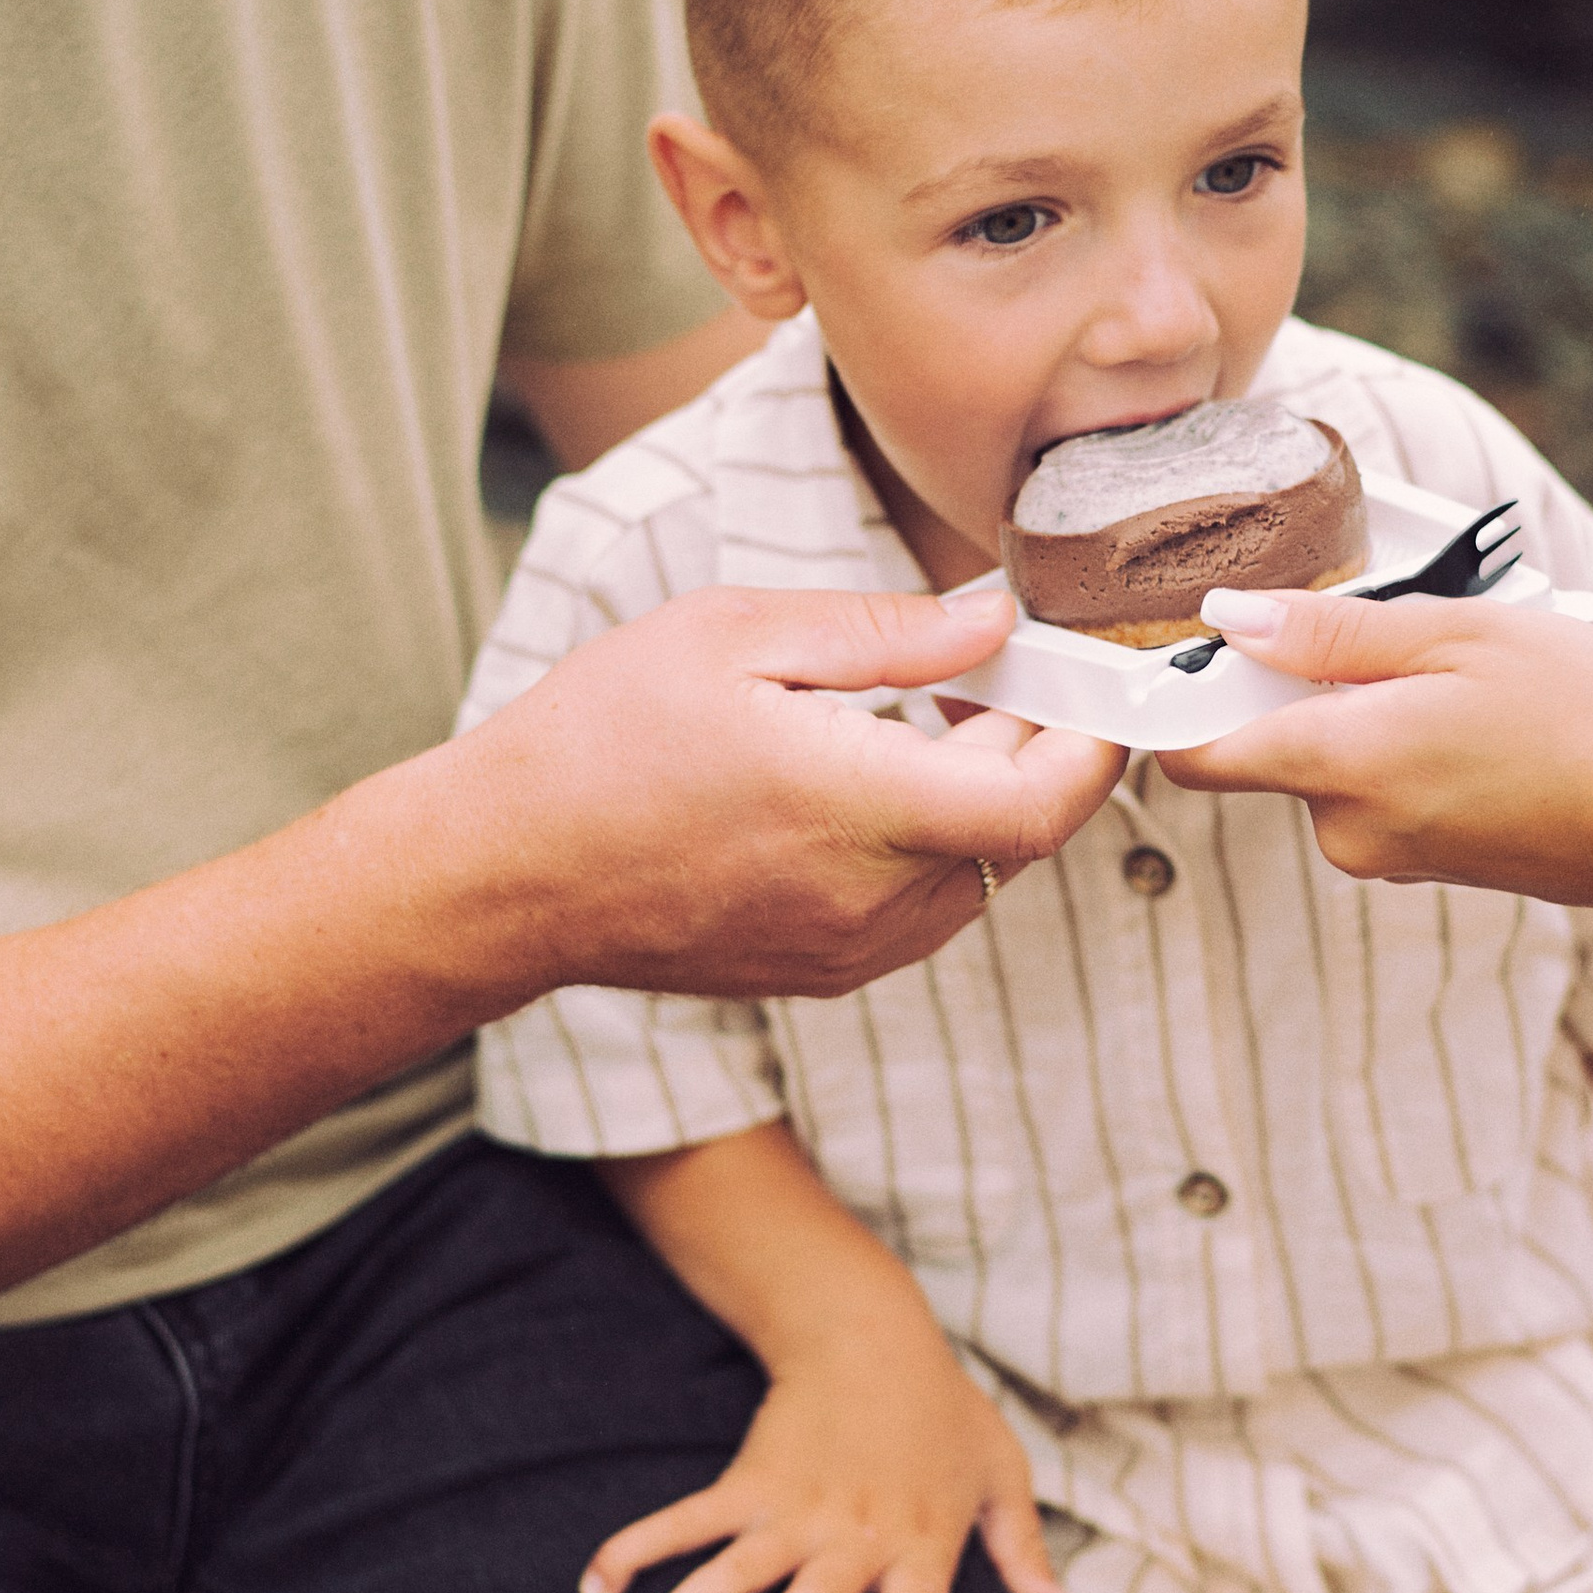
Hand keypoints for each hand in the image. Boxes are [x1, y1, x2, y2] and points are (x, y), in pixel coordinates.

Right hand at [462, 585, 1123, 1003]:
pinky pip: (925, 909)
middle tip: (999, 670)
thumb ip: (885, 632)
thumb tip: (994, 619)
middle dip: (1036, 749)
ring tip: (932, 719)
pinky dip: (936, 844)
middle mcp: (866, 900)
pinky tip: (880, 783)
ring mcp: (846, 951)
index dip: (1090, 745)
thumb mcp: (736, 635)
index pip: (1040, 805)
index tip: (1088, 682)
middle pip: (1020, 836)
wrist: (502, 872)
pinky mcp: (822, 974)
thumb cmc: (600, 738)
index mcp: (854, 807)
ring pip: (979, 876)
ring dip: (986, 799)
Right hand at [575, 1316, 1075, 1592]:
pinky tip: (597, 1586)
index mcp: (921, 1540)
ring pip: (731, 1571)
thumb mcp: (1000, 1475)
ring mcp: (791, 1510)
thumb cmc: (945, 1414)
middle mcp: (852, 1534)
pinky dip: (636, 1549)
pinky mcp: (745, 1483)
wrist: (873, 1334)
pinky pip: (684, 1521)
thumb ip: (1024, 1552)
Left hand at [1157, 585, 1592, 918]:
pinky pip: (1385, 788)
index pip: (1194, 753)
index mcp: (1340, 765)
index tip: (1207, 641)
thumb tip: (1230, 621)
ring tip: (1471, 673)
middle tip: (1407, 630)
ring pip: (1336, 760)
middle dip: (1314, 681)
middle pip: (1270, 744)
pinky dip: (1415, 743)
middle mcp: (1347, 829)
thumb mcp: (1461, 636)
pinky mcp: (1429, 864)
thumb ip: (1332, 633)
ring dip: (1378, 707)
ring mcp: (1389, 856)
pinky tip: (1491, 718)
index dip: (1181, 696)